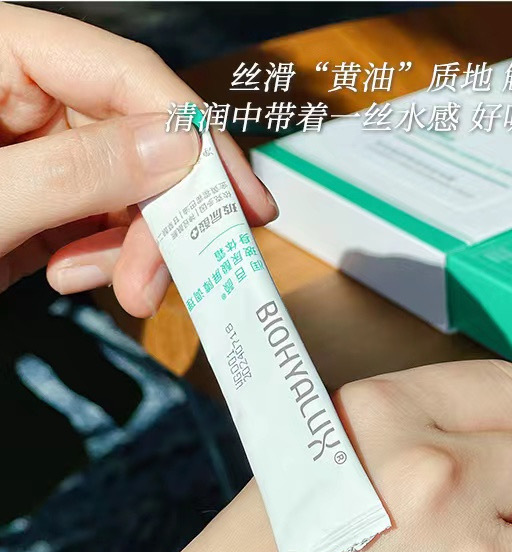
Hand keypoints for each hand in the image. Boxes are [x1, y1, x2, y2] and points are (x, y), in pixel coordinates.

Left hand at [0, 4, 276, 314]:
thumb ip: (76, 170)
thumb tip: (179, 148)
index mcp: (3, 53)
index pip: (126, 73)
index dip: (193, 134)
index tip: (242, 201)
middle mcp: (31, 92)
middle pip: (139, 139)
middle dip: (165, 216)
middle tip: (166, 278)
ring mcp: (41, 148)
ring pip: (131, 188)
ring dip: (137, 248)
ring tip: (121, 292)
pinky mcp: (45, 198)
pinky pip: (104, 220)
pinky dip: (107, 257)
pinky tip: (70, 276)